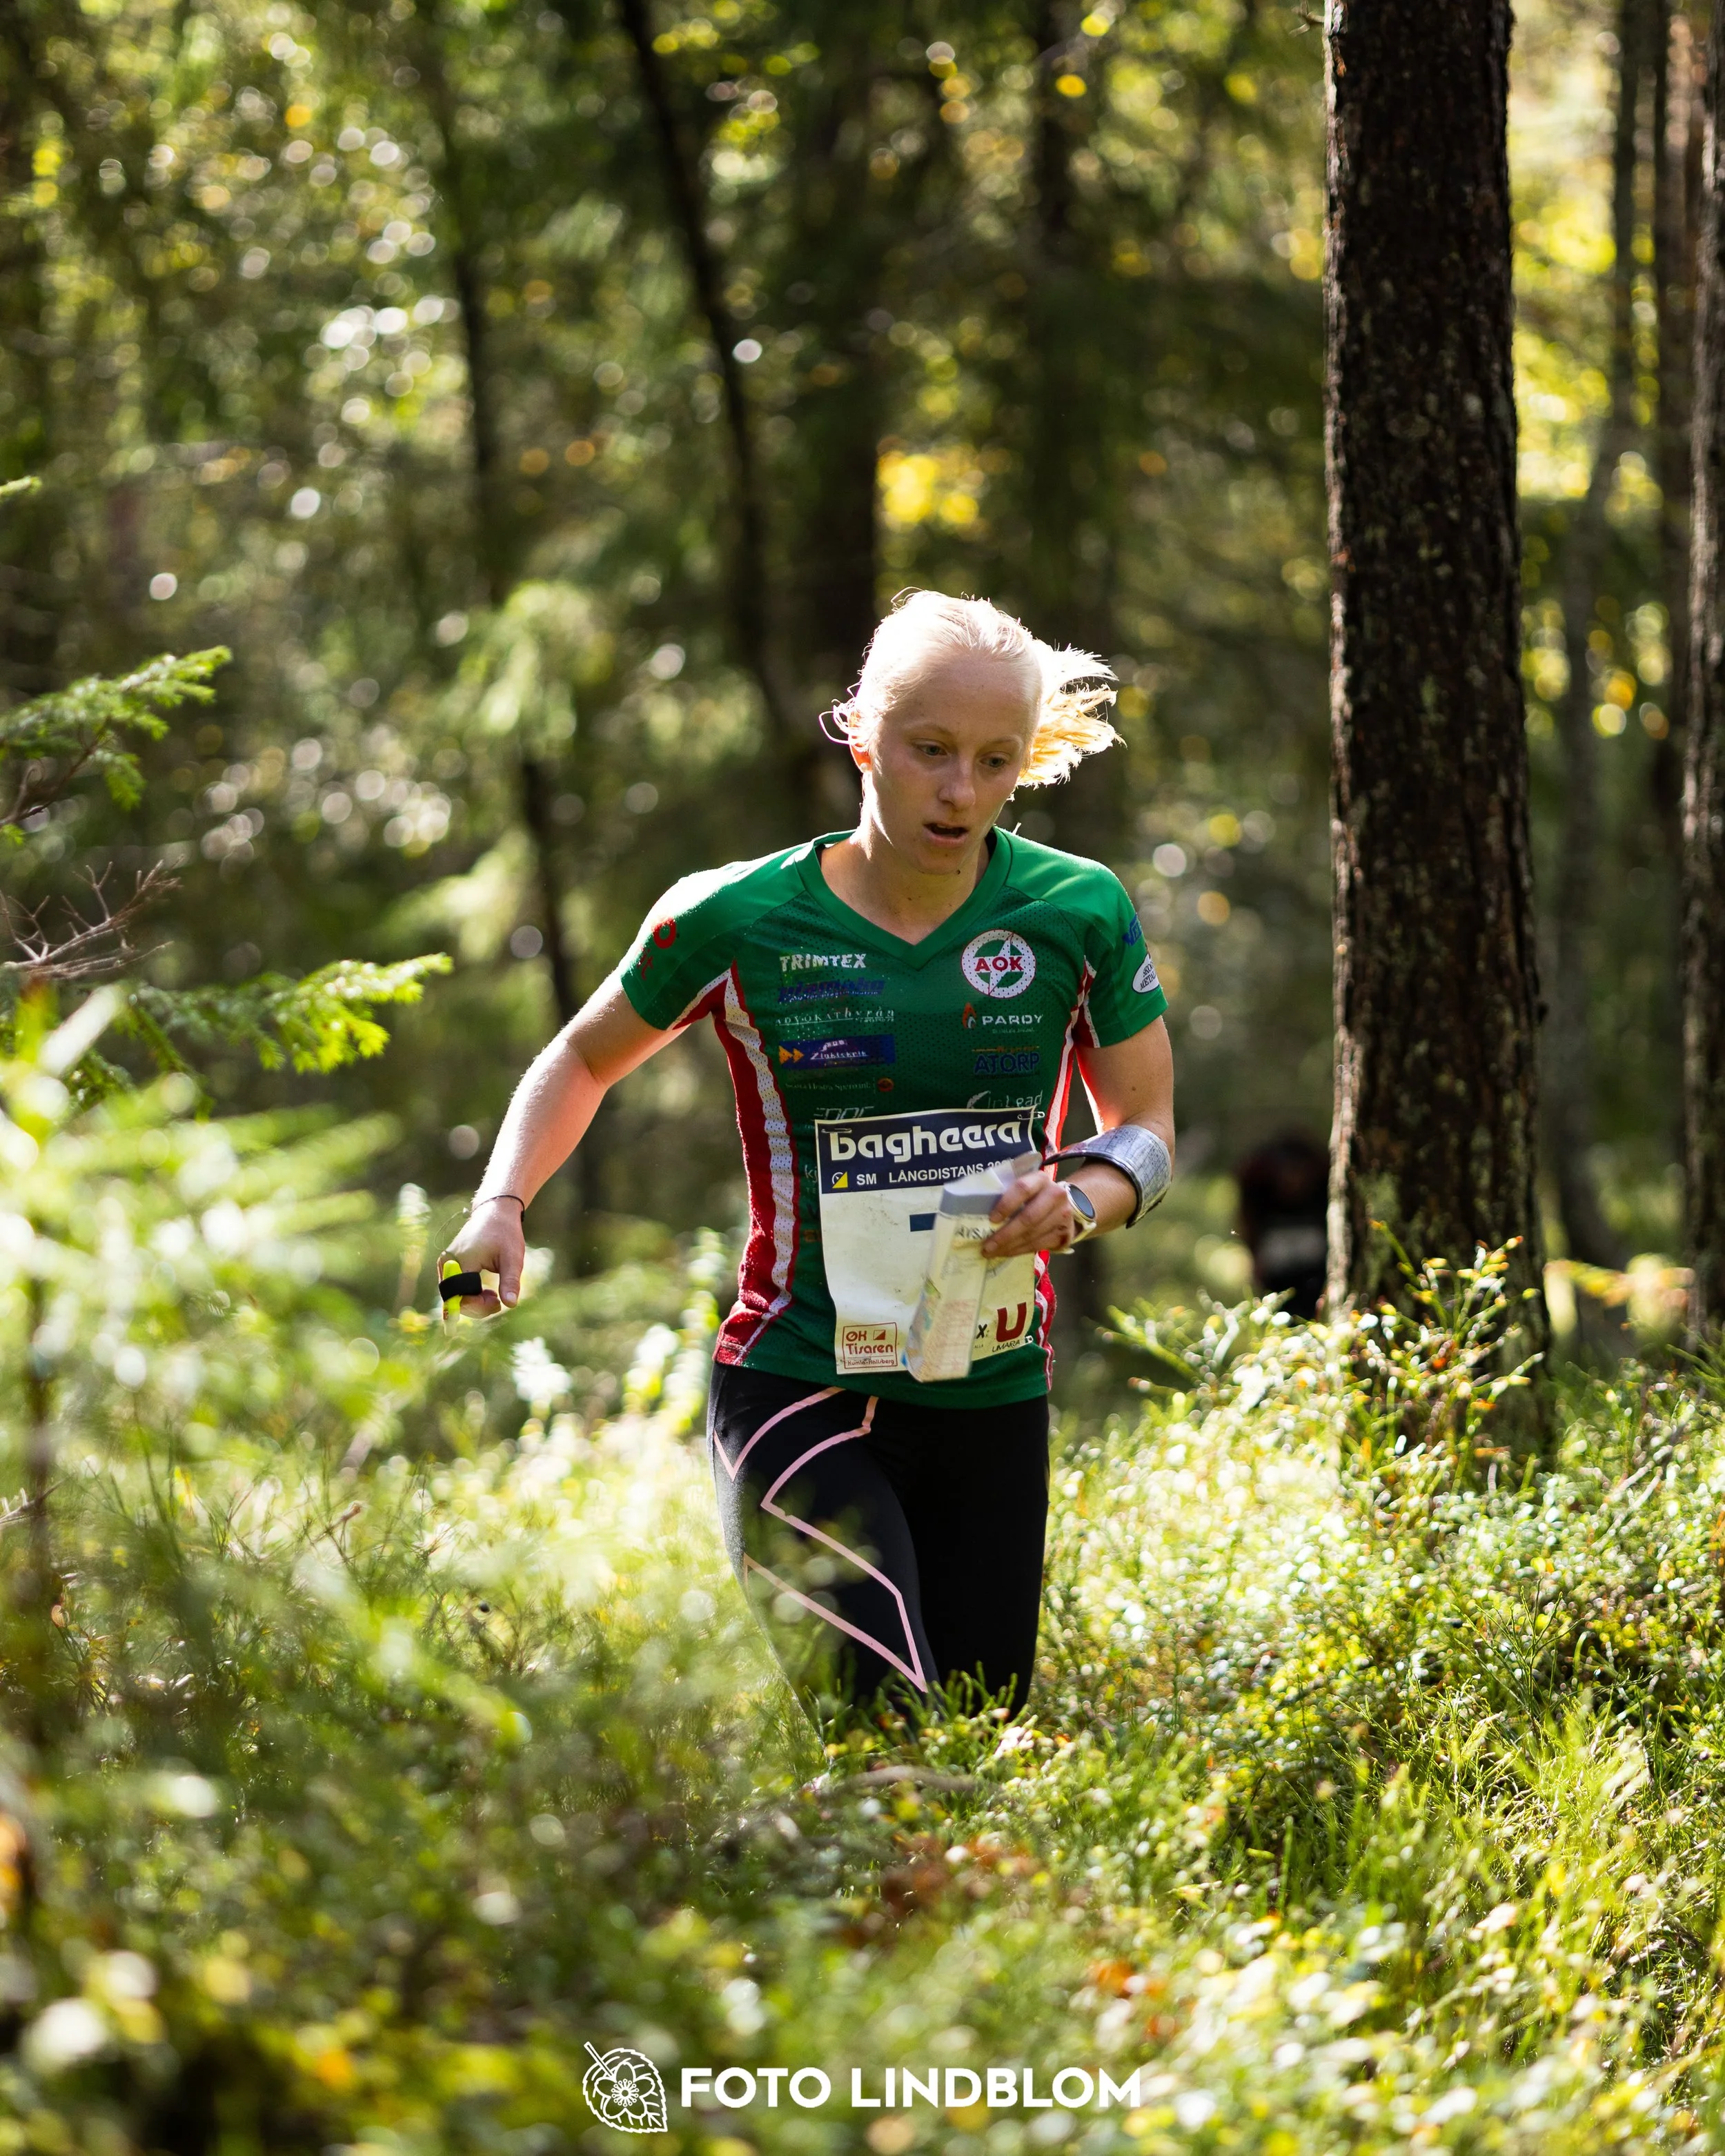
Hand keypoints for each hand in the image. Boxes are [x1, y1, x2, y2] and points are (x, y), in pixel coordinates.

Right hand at [439, 1196, 525, 1316]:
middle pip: (454, 1299)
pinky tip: (485, 1291)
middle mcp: (448, 1263)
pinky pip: (454, 1287)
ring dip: (473, 1301)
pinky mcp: (449, 1264)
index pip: (460, 1296)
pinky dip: (469, 1294)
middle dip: (476, 1306)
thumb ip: (510, 1282)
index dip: (477, 1306)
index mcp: (461, 1260)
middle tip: (498, 1302)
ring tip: (493, 1295)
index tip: (497, 1302)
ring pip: (453, 1295)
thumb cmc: (505, 1232)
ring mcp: (446, 1263)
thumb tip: (511, 1305)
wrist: (494, 1212)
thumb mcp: (512, 1258)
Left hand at [980, 1168, 1086, 1259]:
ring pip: (1033, 1235)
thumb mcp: (1025, 1186)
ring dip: (1010, 1246)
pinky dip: (1020, 1250)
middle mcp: (1055, 1195)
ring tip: (992, 1252)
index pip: (1023, 1189)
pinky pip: (1039, 1245)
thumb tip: (978, 1212)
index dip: (1006, 1205)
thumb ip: (1008, 1193)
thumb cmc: (1035, 1195)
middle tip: (987, 1246)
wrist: (1068, 1204)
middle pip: (1028, 1218)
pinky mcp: (1065, 1233)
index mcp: (1040, 1179)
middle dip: (1005, 1235)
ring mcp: (1063, 1216)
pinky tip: (1007, 1252)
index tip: (991, 1219)